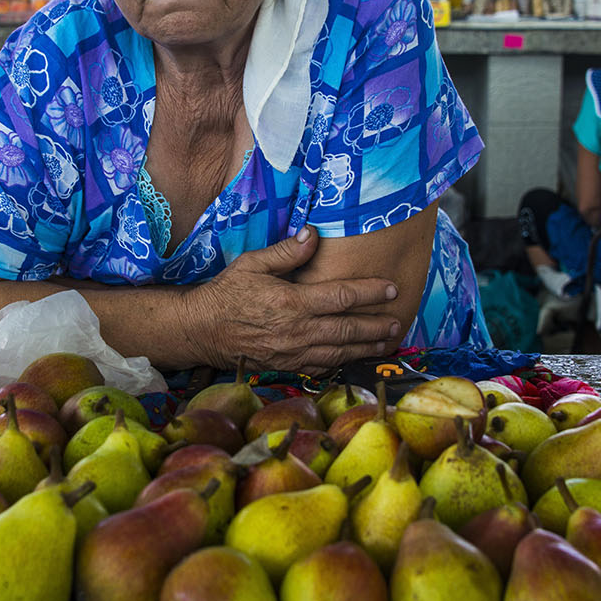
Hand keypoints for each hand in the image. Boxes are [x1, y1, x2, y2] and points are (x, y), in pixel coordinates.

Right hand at [187, 227, 405, 375]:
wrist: (202, 329)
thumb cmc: (227, 293)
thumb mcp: (253, 263)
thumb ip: (287, 251)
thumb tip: (314, 234)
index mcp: (291, 302)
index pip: (342, 296)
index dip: (370, 292)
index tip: (391, 288)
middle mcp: (296, 331)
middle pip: (348, 329)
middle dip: (377, 325)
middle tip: (398, 320)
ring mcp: (292, 353)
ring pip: (340, 351)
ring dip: (367, 347)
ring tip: (388, 340)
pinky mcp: (286, 366)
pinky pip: (322, 367)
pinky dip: (343, 362)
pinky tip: (356, 357)